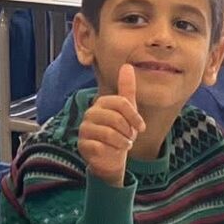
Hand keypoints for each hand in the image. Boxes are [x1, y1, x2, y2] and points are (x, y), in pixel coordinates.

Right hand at [78, 63, 145, 186]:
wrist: (110, 158)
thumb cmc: (119, 132)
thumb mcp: (127, 112)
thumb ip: (126, 89)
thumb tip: (127, 66)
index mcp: (102, 103)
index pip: (121, 102)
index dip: (134, 116)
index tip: (141, 128)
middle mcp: (90, 113)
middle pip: (116, 118)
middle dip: (128, 132)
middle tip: (128, 138)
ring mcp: (84, 128)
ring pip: (109, 133)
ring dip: (122, 142)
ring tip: (123, 144)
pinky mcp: (82, 144)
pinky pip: (99, 146)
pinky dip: (111, 150)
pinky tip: (112, 151)